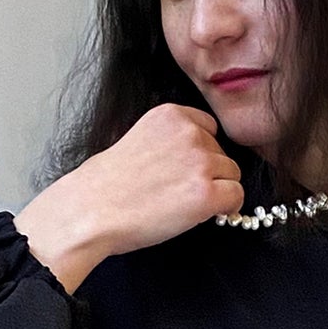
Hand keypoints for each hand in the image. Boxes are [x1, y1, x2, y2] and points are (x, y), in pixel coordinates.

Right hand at [16, 104, 243, 289]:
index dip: (201, 153)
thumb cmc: (106, 185)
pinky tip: (205, 214)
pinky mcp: (206, 193)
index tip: (185, 170)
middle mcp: (189, 133)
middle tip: (178, 192)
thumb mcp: (139, 139)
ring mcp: (200, 162)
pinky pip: (236, 197)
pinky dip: (227, 208)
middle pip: (223, 153)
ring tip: (184, 204)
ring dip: (217, 191)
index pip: (208, 128)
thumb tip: (198, 160)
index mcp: (171, 114)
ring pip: (232, 175)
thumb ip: (171, 141)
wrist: (91, 210)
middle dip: (209, 174)